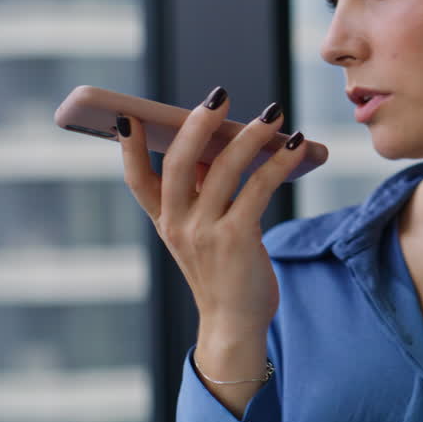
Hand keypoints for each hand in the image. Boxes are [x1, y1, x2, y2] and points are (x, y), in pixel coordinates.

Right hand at [116, 86, 307, 339]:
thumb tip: (219, 144)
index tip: (126, 117)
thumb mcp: (201, 234)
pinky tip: (296, 146)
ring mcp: (205, 233)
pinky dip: (279, 162)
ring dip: (250, 136)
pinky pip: (258, 188)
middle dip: (197, 125)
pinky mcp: (237, 239)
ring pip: (223, 169)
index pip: (136, 180)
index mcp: (165, 221)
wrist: (235, 325)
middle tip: (218, 96)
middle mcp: (178, 225)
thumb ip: (202, 194)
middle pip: (178, 163)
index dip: (128, 148)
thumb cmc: (223, 273)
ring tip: (273, 113)